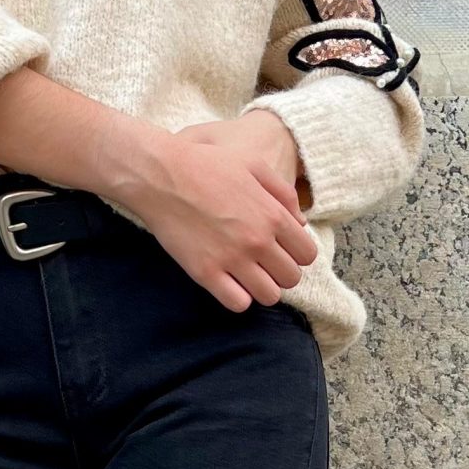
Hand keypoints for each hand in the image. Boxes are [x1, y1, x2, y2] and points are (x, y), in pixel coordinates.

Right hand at [115, 115, 318, 312]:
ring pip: (269, 296)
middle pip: (291, 279)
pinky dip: (238, 298)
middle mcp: (258, 241)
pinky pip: (238, 304)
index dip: (297, 254)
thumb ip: (283, 193)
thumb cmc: (207, 165)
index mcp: (273, 215)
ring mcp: (232, 259)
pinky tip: (229, 283)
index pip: (307, 255)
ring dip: (261, 288)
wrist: (161, 175)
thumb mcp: (254, 164)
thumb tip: (300, 222)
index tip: (281, 249)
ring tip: (247, 275)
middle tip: (263, 263)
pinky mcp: (206, 273)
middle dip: (281, 273)